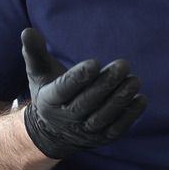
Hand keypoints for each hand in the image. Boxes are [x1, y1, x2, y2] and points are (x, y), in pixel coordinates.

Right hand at [21, 28, 147, 159]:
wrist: (52, 131)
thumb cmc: (49, 92)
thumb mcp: (39, 73)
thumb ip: (34, 52)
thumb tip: (28, 30)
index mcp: (49, 100)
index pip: (64, 89)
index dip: (78, 78)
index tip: (94, 63)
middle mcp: (66, 119)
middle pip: (87, 103)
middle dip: (106, 84)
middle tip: (123, 65)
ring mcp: (84, 131)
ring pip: (103, 117)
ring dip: (120, 99)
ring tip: (134, 80)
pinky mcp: (101, 139)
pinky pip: (116, 129)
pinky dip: (129, 115)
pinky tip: (140, 98)